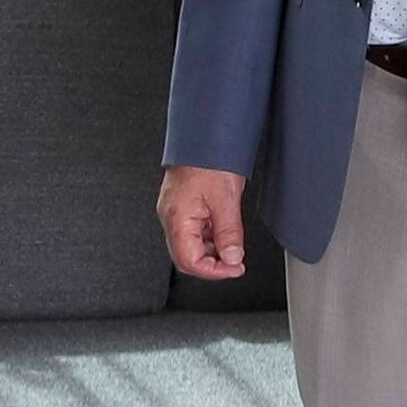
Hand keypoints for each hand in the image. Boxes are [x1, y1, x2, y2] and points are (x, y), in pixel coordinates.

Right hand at [157, 165, 249, 284]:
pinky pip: (195, 232)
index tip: (235, 268)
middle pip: (187, 258)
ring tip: (233, 246)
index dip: (214, 271)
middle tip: (236, 263)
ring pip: (192, 246)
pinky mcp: (183, 207)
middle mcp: (171, 217)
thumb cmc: (208, 158)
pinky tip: (225, 233)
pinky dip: (211, 238)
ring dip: (213, 251)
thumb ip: (229, 233)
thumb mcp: (226, 199)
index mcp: (177, 218)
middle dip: (213, 265)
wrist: (204, 134)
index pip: (189, 261)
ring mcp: (175, 212)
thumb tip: (232, 258)